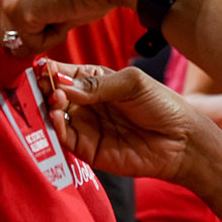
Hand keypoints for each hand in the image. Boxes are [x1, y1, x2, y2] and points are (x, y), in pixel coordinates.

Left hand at [0, 0, 166, 54]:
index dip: (42, 25)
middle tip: (66, 8)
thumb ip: (37, 12)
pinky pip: (32, 45)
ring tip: (66, 8)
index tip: (63, 4)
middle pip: (12, 35)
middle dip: (41, 32)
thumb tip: (22, 47)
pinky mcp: (19, 11)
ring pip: (21, 42)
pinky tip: (67, 12)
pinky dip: (54, 37)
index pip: (15, 22)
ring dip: (48, 35)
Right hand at [44, 62, 211, 183]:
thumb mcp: (132, 83)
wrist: (181, 140)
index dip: (50, 72)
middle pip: (53, 97)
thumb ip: (97, 85)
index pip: (64, 74)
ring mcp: (85, 128)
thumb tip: (62, 85)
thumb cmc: (161, 105)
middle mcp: (85, 105)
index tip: (40, 71)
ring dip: (48, 110)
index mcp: (94, 82)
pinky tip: (56, 119)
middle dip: (44, 92)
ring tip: (53, 103)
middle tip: (44, 88)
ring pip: (54, 119)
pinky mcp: (88, 151)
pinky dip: (56, 130)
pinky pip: (65, 141)